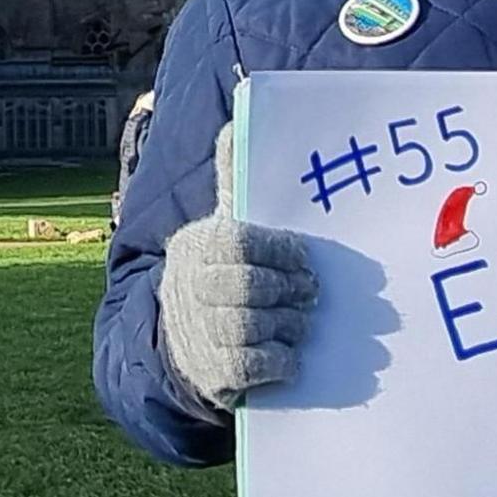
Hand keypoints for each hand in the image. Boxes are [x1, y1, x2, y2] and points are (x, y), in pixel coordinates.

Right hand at [157, 121, 319, 408]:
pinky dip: (277, 361)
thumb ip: (232, 180)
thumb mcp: (223, 225)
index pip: (239, 242)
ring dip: (285, 325)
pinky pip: (247, 366)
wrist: (185, 336)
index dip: (280, 251)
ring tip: (302, 322)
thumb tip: (237, 124)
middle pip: (244, 286)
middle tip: (312, 293)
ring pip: (247, 326)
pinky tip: (291, 356)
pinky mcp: (209, 372)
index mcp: (197, 245)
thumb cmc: (221, 271)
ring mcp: (197, 330)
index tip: (306, 259)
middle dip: (286, 290)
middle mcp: (190, 286)